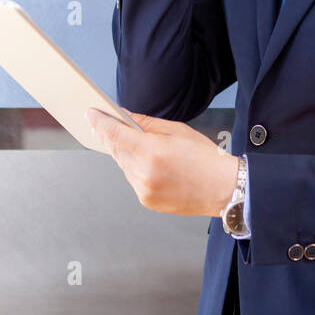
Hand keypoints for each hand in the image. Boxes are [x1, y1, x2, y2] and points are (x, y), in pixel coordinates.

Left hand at [86, 107, 239, 216]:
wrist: (223, 188)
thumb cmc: (205, 158)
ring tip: (135, 144)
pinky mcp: (146, 200)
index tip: (91, 114)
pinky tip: (148, 163)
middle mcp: (144, 172)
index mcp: (152, 151)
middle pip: (115, 149)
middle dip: (109, 136)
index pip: (114, 133)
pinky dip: (134, 169)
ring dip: (124, 153)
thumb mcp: (177, 130)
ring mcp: (143, 189)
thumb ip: (147, 123)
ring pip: (122, 165)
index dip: (100, 122)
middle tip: (104, 124)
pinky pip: (132, 179)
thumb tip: (125, 115)